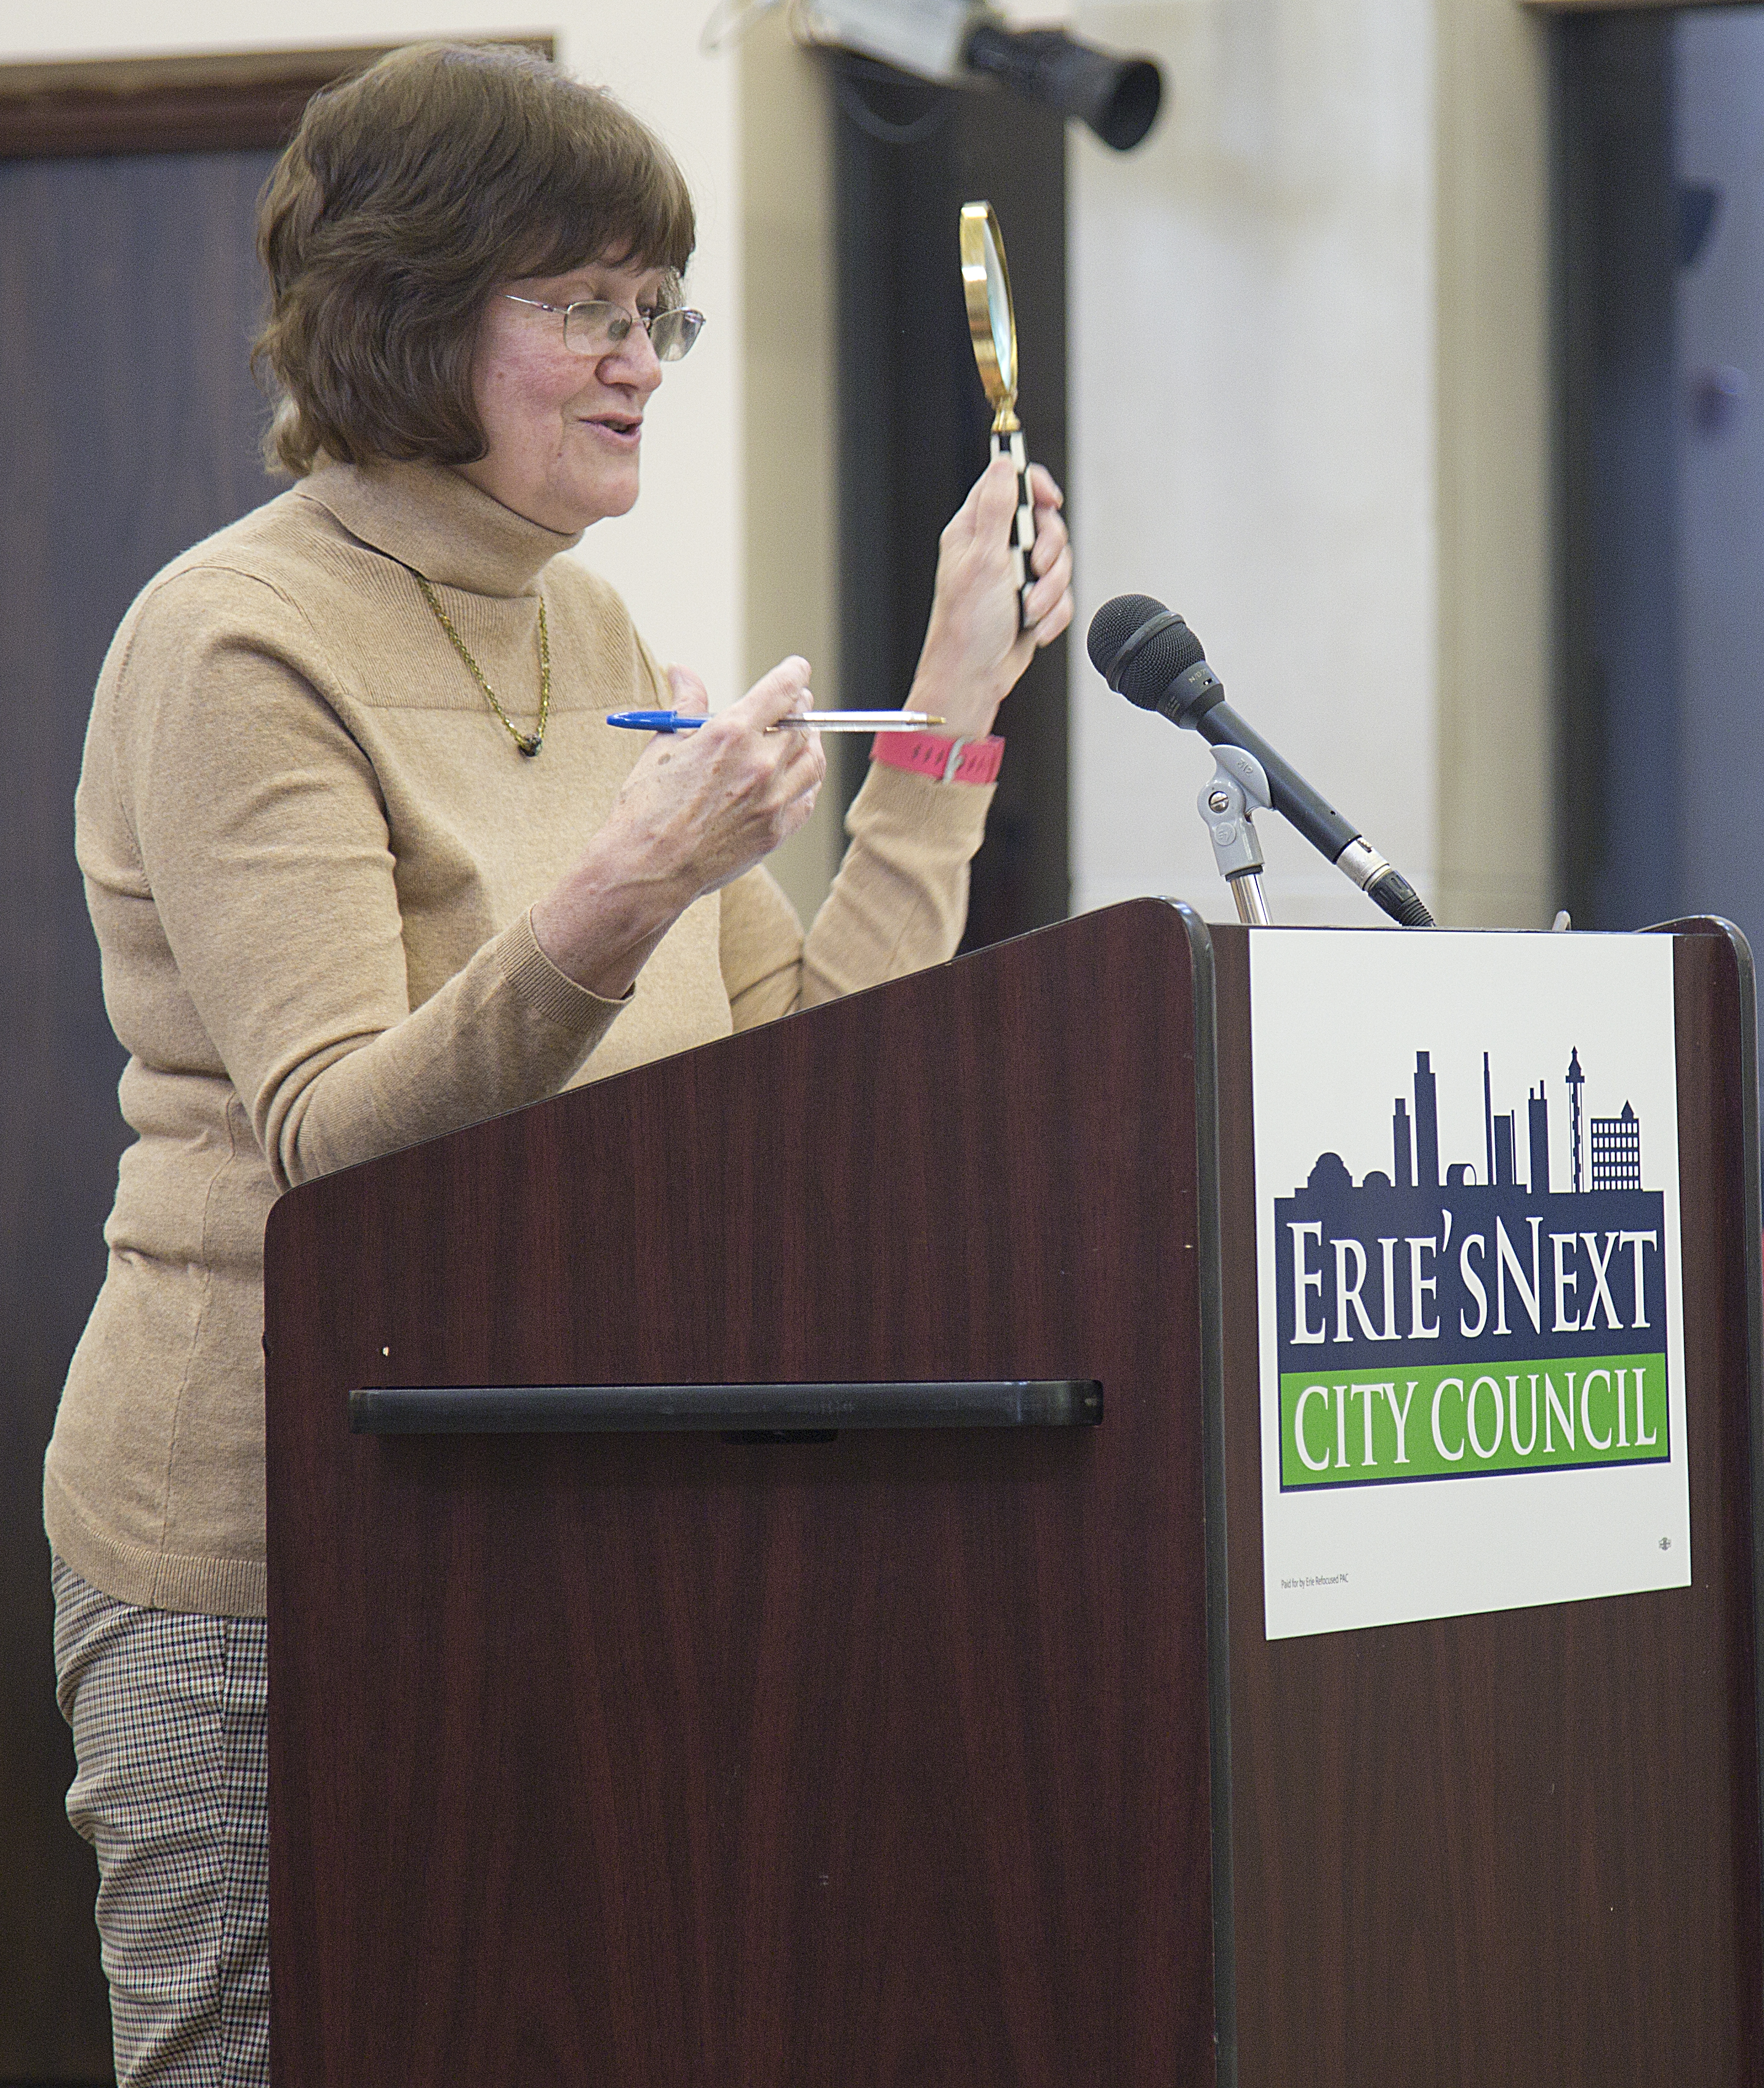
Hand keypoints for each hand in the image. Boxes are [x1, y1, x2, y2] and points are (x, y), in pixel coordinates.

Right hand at [531, 656, 824, 995]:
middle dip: (800, 707)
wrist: (647, 870)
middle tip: (796, 703)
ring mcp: (772, 801)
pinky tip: (797, 776)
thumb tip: (683, 671)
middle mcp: (759, 764)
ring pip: (813, 760)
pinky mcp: (776, 832)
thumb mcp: (662, 746)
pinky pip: (807, 799)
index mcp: (730, 734)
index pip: (781, 691)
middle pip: (801, 724)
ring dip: (811, 742)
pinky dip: (807, 781)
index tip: (797, 669)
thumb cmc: (646, 809)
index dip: (794, 674)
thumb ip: (685, 705)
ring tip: (801, 737)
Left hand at [908, 456, 1073, 740]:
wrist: (974, 678)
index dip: (1036, 486)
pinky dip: (1054, 613)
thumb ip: (998, 509)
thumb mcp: (984, 559)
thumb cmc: (967, 625)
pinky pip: (1062, 594)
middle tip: (1035, 569)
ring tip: (1029, 611)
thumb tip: (1004, 463)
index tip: (1050, 501)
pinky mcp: (1033, 600)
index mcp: (975, 530)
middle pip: (1045, 522)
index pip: (1010, 483)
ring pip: (1059, 561)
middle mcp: (996, 548)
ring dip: (1052, 589)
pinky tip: (1033, 628)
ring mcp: (1016, 575)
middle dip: (1050, 550)